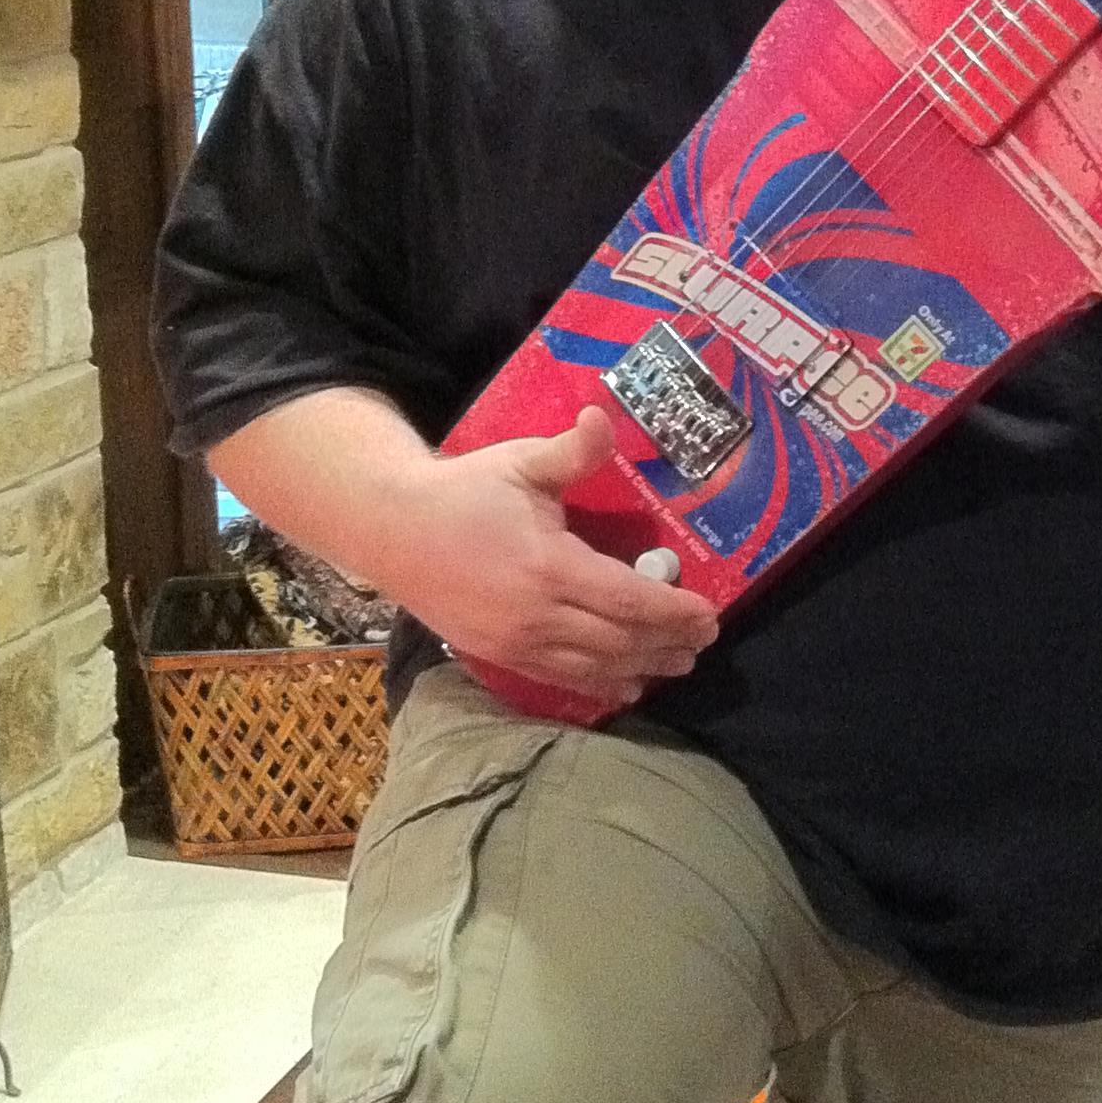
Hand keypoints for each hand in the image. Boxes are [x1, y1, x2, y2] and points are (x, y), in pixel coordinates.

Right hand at [380, 404, 717, 712]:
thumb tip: (603, 417)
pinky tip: (626, 685)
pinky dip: (600, 684)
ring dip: (643, 666)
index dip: (674, 611)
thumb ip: (571, 451)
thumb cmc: (463, 491)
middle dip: (669, 642)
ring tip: (679, 663)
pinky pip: (560, 679)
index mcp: (549, 566)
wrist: (391, 530)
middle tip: (705, 639)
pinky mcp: (499, 656)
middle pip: (620, 640)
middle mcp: (537, 614)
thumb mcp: (519, 462)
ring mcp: (516, 642)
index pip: (628, 600)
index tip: (710, 612)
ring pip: (594, 667)